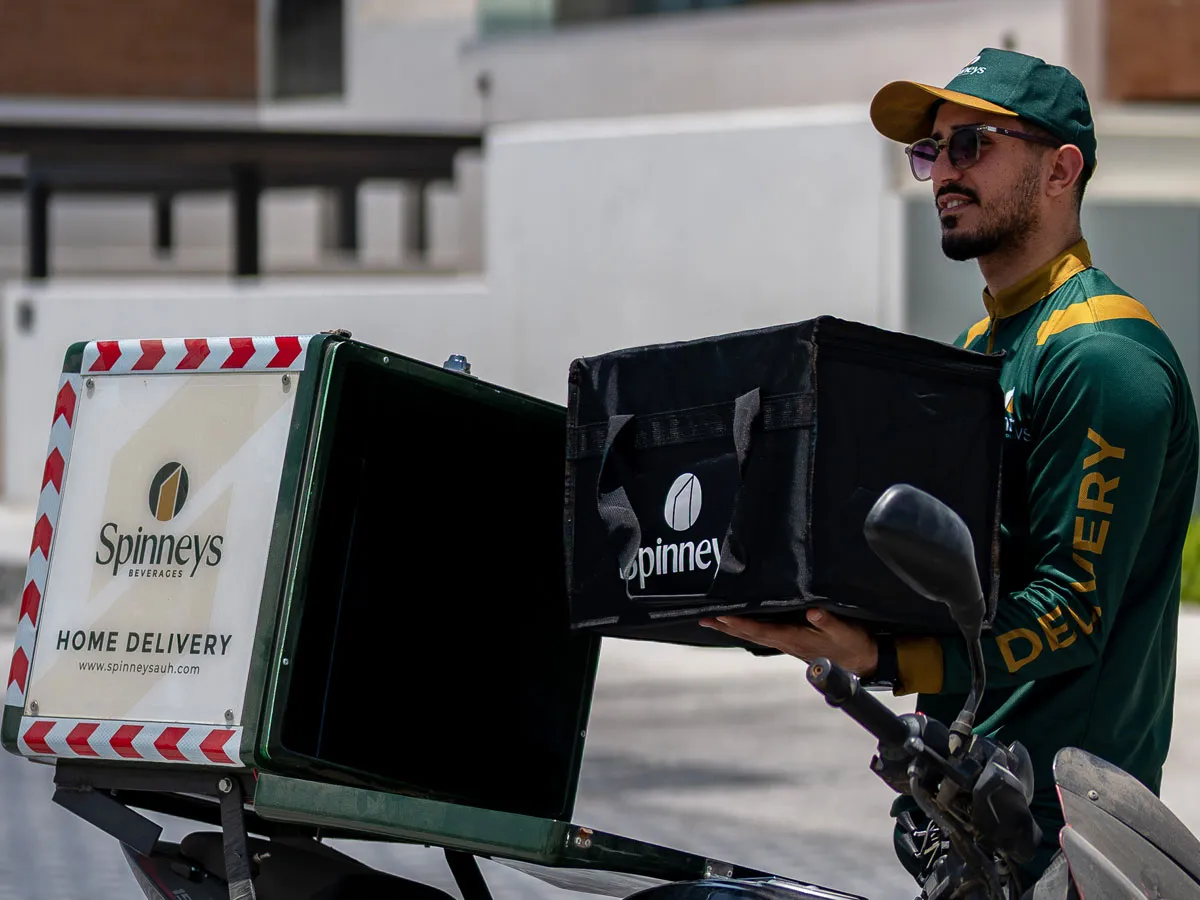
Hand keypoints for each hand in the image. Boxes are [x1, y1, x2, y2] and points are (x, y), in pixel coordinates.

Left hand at [699, 608, 878, 677]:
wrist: (862, 660)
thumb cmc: (852, 644)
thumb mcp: (844, 631)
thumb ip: (828, 621)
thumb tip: (813, 610)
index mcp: (793, 638)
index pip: (759, 630)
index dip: (739, 623)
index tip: (719, 616)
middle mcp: (785, 641)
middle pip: (749, 633)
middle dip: (726, 625)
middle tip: (702, 618)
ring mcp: (787, 642)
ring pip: (753, 633)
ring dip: (732, 627)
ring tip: (713, 619)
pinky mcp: (791, 640)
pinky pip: (763, 632)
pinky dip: (747, 626)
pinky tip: (741, 622)